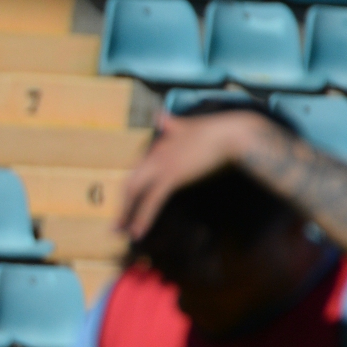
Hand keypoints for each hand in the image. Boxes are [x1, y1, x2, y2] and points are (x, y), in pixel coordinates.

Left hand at [118, 109, 268, 240]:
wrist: (231, 133)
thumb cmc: (213, 130)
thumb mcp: (185, 126)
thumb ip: (169, 123)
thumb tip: (158, 114)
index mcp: (155, 148)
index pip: (134, 174)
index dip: (128, 193)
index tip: (124, 209)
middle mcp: (153, 156)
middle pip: (129, 185)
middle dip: (121, 207)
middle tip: (116, 227)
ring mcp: (161, 166)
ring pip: (135, 193)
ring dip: (126, 215)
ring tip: (121, 233)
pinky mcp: (172, 176)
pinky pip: (152, 200)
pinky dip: (142, 217)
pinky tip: (138, 231)